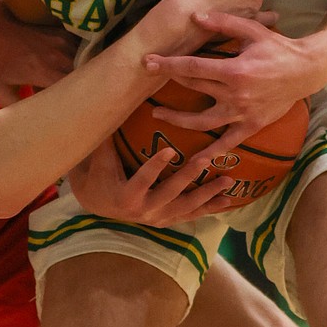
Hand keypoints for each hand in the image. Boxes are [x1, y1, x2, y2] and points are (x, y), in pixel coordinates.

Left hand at [0, 2, 77, 103]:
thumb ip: (17, 109)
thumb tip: (33, 121)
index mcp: (44, 72)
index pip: (73, 91)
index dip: (77, 102)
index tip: (73, 109)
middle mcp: (59, 56)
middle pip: (84, 78)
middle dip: (81, 90)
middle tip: (75, 99)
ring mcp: (64, 42)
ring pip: (86, 63)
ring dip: (82, 74)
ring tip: (72, 83)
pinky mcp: (65, 34)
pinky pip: (81, 51)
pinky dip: (80, 61)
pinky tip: (72, 68)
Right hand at [68, 137, 236, 225]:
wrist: (98, 202)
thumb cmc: (99, 174)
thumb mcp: (99, 158)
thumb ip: (107, 136)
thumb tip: (111, 105)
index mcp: (126, 196)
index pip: (143, 179)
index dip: (155, 166)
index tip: (170, 150)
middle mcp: (143, 211)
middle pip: (170, 193)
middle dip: (189, 177)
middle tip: (206, 160)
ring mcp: (157, 218)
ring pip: (186, 207)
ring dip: (208, 194)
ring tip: (226, 181)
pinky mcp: (167, 221)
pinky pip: (191, 215)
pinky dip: (209, 208)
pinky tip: (227, 200)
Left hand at [142, 10, 321, 144]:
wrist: (306, 71)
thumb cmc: (278, 48)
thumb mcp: (253, 30)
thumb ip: (224, 23)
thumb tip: (196, 17)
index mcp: (234, 71)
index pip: (192, 68)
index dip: (168, 64)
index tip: (147, 62)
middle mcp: (235, 95)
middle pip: (194, 89)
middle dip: (169, 81)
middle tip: (149, 77)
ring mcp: (242, 113)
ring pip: (202, 121)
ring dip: (178, 119)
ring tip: (158, 114)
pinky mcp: (250, 126)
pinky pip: (227, 143)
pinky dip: (211, 153)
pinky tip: (194, 160)